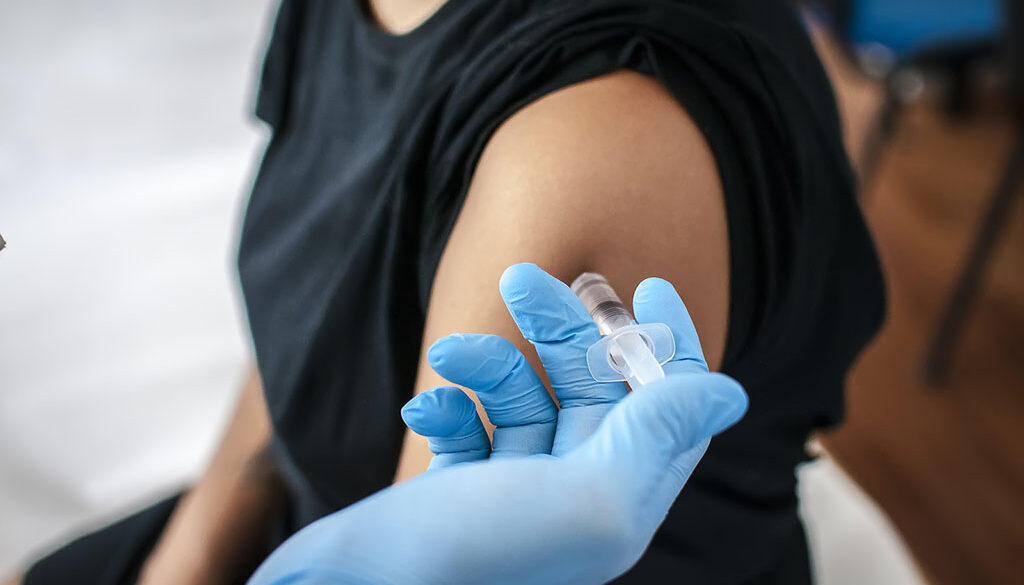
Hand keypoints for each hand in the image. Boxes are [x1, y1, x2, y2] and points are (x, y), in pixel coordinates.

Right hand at [248, 264, 746, 584]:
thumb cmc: (472, 558)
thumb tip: (729, 393)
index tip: (650, 284)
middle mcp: (572, 498)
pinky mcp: (457, 491)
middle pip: (590, 391)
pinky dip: (447, 406)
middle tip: (523, 279)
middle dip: (561, 332)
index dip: (668, 347)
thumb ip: (656, 439)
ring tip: (448, 353)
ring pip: (522, 399)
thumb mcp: (586, 497)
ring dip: (486, 365)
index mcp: (618, 502)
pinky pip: (467, 427)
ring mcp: (513, 493)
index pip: (669, 412)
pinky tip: (424, 411)